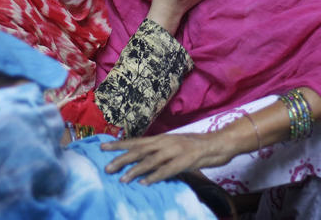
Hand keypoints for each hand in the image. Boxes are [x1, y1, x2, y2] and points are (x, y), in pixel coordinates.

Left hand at [101, 132, 232, 184]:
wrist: (218, 143)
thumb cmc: (195, 146)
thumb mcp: (174, 145)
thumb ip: (159, 151)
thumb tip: (142, 158)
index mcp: (161, 138)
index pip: (136, 141)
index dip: (118, 144)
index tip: (102, 147)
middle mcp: (165, 142)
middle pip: (139, 150)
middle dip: (121, 159)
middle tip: (106, 168)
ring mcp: (175, 151)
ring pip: (151, 160)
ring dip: (135, 170)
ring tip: (122, 179)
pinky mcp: (185, 161)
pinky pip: (167, 170)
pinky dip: (155, 177)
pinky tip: (145, 183)